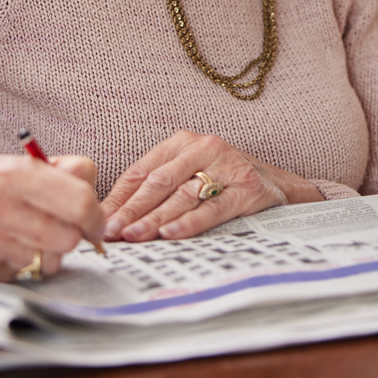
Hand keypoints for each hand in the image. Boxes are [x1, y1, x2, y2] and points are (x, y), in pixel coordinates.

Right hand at [0, 150, 104, 280]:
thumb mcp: (10, 162)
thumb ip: (55, 171)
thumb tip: (90, 182)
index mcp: (13, 174)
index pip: (78, 201)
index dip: (95, 216)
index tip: (95, 224)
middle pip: (67, 239)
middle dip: (71, 237)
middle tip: (64, 232)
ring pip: (44, 261)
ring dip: (41, 254)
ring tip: (21, 235)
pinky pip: (17, 275)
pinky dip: (16, 265)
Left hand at [102, 130, 323, 242]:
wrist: (278, 184)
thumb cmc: (223, 180)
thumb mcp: (189, 173)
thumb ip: (156, 188)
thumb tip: (111, 214)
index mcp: (183, 141)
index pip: (142, 170)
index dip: (119, 196)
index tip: (100, 218)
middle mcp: (204, 147)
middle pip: (158, 182)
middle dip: (131, 210)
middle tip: (110, 231)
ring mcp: (227, 167)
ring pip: (181, 195)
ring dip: (153, 218)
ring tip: (133, 236)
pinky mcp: (246, 190)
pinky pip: (212, 209)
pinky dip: (188, 222)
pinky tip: (170, 234)